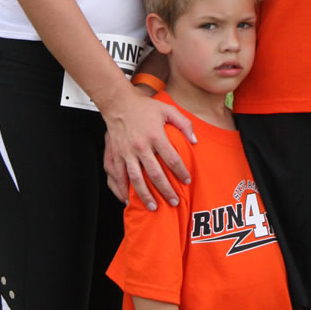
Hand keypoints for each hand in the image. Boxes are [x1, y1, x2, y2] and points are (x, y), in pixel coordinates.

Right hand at [103, 92, 195, 209]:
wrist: (118, 103)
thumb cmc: (144, 107)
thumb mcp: (167, 110)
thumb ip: (184, 124)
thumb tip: (194, 141)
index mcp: (155, 135)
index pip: (172, 158)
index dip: (181, 172)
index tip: (186, 180)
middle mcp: (140, 146)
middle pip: (155, 174)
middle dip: (166, 190)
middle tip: (174, 201)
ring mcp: (127, 152)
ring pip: (136, 179)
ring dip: (145, 195)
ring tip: (153, 207)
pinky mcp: (116, 155)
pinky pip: (119, 177)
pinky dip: (123, 190)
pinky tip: (128, 199)